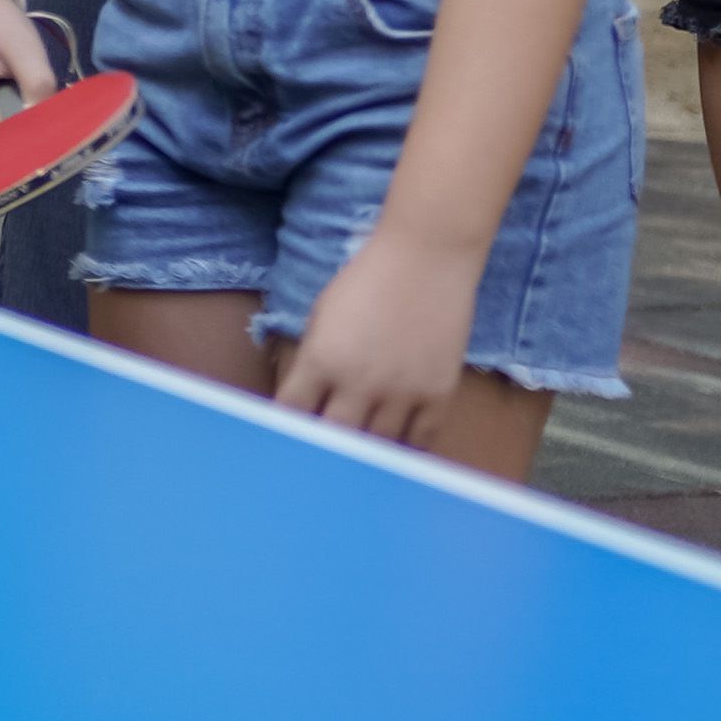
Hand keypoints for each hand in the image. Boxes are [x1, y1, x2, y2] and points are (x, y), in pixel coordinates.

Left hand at [274, 232, 479, 444]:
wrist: (426, 258)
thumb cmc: (366, 280)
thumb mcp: (321, 315)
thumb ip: (314, 360)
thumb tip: (306, 400)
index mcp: (321, 361)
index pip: (292, 414)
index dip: (285, 430)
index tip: (282, 439)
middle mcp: (359, 383)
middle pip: (333, 439)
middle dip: (322, 449)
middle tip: (316, 459)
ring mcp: (402, 393)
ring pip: (376, 447)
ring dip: (363, 455)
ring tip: (354, 461)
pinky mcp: (438, 395)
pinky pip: (418, 441)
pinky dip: (403, 450)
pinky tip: (393, 453)